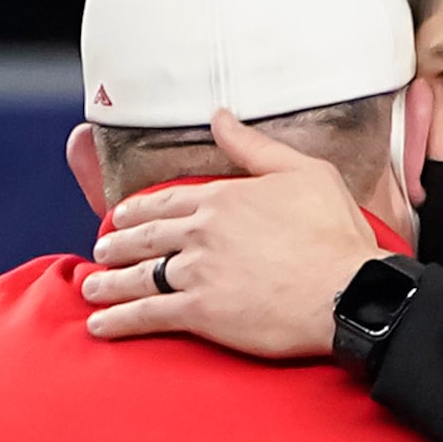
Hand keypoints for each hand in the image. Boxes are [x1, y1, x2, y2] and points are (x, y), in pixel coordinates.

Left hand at [80, 111, 373, 355]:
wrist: (349, 293)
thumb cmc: (336, 236)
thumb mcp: (305, 173)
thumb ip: (254, 146)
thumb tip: (220, 116)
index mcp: (223, 199)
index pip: (165, 201)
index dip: (138, 210)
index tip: (121, 216)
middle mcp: (201, 232)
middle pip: (144, 237)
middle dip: (117, 245)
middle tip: (102, 252)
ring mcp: (197, 273)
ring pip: (138, 275)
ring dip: (109, 282)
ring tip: (93, 287)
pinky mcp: (201, 312)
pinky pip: (147, 315)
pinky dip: (119, 320)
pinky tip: (100, 325)